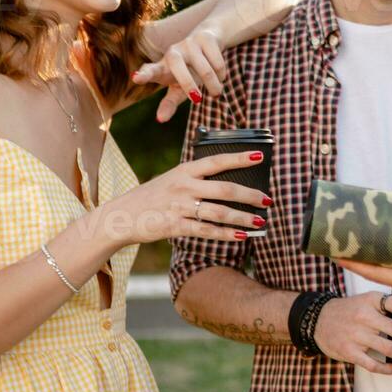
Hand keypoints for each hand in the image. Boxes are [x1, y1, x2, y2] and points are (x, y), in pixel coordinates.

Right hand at [97, 149, 270, 246]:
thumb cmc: (153, 197)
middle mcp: (184, 186)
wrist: (122, 216)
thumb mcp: (172, 179)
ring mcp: (180, 206)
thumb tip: (227, 180)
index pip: (217, 160)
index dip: (239, 158)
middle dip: (250, 195)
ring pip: (219, 212)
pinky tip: (241, 236)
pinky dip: (226, 234)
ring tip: (260, 221)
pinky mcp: (176, 226)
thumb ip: (195, 178)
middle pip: (225, 189)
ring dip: (243, 218)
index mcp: (185, 170)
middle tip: (268, 199)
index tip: (259, 156)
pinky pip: (206, 231)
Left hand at [134, 26, 227, 122]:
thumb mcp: (178, 88)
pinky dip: (222, 75)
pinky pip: (218, 64)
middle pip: (181, 72)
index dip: (144, 75)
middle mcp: (173, 53)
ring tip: (216, 91)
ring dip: (215, 86)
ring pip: (206, 71)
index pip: (151, 71)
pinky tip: (220, 74)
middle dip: (190, 86)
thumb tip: (160, 120)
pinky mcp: (205, 38)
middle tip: (198, 100)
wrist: (209, 39)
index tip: (136, 78)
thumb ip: (169, 103)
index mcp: (163, 67)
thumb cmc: (189, 70)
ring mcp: (189, 44)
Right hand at [313, 291, 391, 375]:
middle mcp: (364, 316)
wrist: (317, 320)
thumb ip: (388, 307)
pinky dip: (389, 369)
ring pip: (389, 349)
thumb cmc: (350, 310)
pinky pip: (373, 364)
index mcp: (372, 300)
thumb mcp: (367, 300)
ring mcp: (356, 335)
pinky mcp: (349, 352)